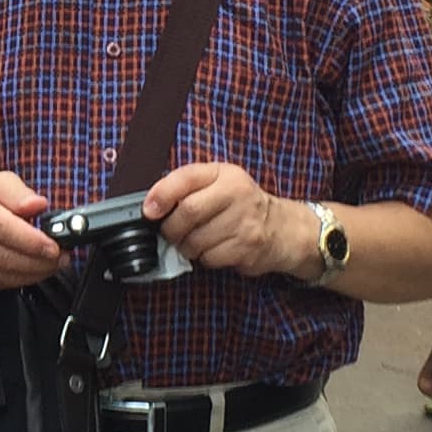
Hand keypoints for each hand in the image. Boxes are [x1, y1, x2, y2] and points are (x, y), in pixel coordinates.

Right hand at [0, 174, 62, 290]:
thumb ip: (18, 192)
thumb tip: (38, 204)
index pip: (2, 228)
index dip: (30, 240)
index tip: (53, 245)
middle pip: (6, 255)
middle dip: (40, 260)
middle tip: (62, 255)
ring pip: (6, 273)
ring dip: (36, 272)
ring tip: (54, 262)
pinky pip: (3, 283)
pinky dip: (25, 279)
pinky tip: (37, 269)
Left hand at [146, 164, 312, 277]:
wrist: (282, 228)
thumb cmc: (240, 205)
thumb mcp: (219, 184)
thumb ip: (188, 187)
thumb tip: (151, 206)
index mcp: (224, 173)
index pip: (186, 177)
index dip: (162, 194)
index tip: (149, 211)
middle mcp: (237, 193)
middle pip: (188, 212)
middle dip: (171, 228)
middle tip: (171, 233)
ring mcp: (245, 221)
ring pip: (196, 240)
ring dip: (187, 247)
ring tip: (196, 241)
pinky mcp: (247, 247)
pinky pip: (209, 258)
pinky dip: (204, 258)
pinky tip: (214, 249)